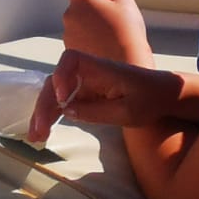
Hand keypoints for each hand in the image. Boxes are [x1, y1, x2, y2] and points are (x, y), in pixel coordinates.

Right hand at [27, 50, 180, 143]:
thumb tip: (67, 110)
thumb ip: (97, 111)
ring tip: (35, 137)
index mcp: (101, 69)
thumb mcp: (128, 111)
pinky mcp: (85, 94)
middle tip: (38, 131)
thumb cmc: (151, 100)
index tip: (61, 98)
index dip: (61, 75)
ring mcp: (84, 83)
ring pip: (55, 94)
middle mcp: (89, 73)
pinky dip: (52, 115)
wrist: (164, 95)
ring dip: (43, 113)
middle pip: (57, 82)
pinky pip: (63, 102)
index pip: (72, 60)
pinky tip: (43, 132)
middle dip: (44, 105)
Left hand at [61, 0, 151, 65]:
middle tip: (109, 20)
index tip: (101, 0)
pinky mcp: (71, 52)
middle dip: (89, 11)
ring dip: (87, 28)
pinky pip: (77, 42)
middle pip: (76, 8)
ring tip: (108, 36)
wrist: (125, 64)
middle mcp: (69, 15)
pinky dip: (86, 42)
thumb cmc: (126, 31)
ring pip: (76, 26)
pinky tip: (103, 47)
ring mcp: (68, 35)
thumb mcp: (125, 0)